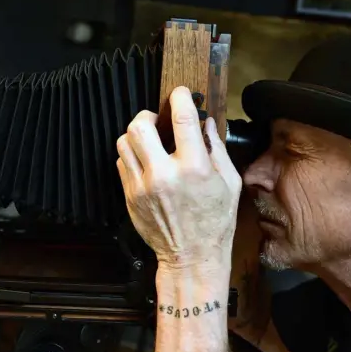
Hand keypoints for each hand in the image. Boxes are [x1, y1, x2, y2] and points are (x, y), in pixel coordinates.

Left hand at [116, 86, 242, 269]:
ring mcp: (143, 186)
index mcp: (194, 168)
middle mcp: (164, 174)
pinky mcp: (130, 197)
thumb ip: (217, 149)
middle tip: (158, 121)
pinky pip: (121, 163)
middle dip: (148, 116)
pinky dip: (132, 156)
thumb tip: (206, 123)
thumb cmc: (215, 222)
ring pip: (124, 142)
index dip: (180, 98)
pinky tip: (146, 162)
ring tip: (149, 141)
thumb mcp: (229, 183)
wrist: (191, 257)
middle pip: (140, 126)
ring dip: (136, 135)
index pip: (182, 119)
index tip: (181, 94)